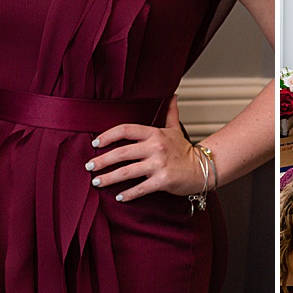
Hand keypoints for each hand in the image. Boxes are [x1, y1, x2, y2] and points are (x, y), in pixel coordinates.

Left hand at [85, 99, 207, 200]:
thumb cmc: (185, 150)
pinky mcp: (163, 181)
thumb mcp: (175, 129)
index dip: (108, 135)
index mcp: (154, 134)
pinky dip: (128, 194)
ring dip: (108, 178)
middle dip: (102, 160)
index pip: (125, 129)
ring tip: (96, 182)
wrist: (203, 168)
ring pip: (126, 172)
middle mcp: (155, 147)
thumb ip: (170, 113)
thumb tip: (172, 95)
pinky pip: (140, 188)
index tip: (96, 142)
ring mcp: (159, 164)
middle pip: (121, 153)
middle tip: (89, 166)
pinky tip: (118, 197)